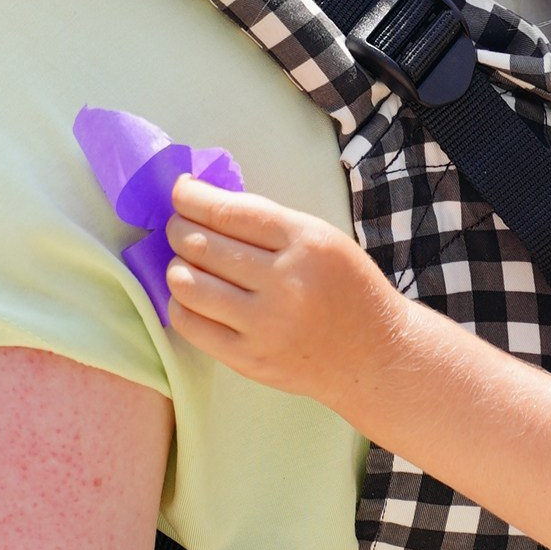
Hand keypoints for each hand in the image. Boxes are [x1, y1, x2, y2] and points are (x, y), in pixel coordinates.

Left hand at [164, 180, 403, 404]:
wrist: (375, 354)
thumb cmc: (347, 287)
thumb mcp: (321, 238)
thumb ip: (268, 224)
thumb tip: (206, 204)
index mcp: (304, 242)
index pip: (229, 212)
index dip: (192, 197)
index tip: (181, 190)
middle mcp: (283, 282)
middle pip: (202, 246)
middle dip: (178, 228)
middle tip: (178, 225)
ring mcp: (264, 325)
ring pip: (189, 285)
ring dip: (175, 266)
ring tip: (184, 262)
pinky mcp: (249, 359)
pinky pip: (191, 325)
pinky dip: (180, 304)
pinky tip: (190, 296)